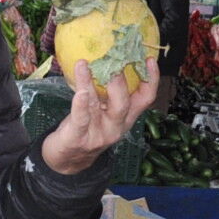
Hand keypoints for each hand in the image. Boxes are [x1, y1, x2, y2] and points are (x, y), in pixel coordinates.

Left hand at [40, 56, 159, 173]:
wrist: (66, 160)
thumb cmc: (87, 128)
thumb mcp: (104, 112)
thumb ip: (110, 92)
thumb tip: (110, 59)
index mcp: (126, 118)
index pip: (145, 99)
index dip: (151, 79)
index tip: (150, 59)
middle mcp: (116, 126)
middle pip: (125, 103)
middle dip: (120, 81)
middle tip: (113, 60)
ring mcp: (98, 134)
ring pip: (98, 106)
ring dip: (90, 83)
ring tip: (84, 64)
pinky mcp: (79, 138)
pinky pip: (81, 118)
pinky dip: (80, 104)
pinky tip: (80, 91)